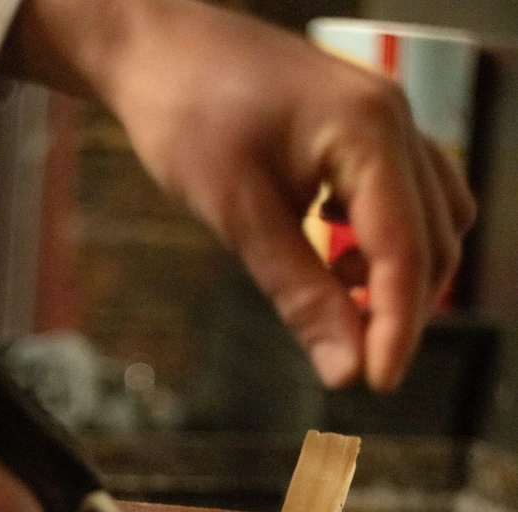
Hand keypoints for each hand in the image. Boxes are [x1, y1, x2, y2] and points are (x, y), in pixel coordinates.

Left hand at [4, 0, 475, 390]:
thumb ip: (301, 294)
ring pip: (431, 221)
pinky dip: (382, 242)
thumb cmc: (187, 114)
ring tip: (337, 295)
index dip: (399, 327)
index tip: (377, 384)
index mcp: (369, 133)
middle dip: (400, 306)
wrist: (156, 47)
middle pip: (434, 240)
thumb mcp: (239, 214)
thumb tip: (344, 371)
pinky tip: (333, 254)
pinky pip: (405, 197)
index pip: (409, 251)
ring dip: (396, 274)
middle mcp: (394, 121)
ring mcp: (384, 121)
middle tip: (350, 356)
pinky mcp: (364, 131)